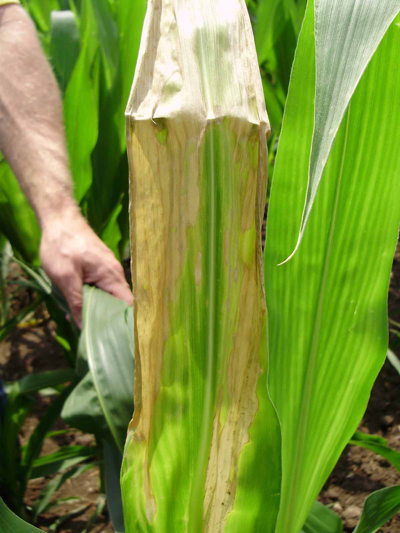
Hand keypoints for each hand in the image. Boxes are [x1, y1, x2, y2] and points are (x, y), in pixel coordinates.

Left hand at [40, 211, 132, 327]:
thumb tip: (83, 326)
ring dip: (100, 309)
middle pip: (119, 303)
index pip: (128, 305)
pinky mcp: (99, 267)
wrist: (59, 219)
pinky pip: (102, 288)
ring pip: (109, 296)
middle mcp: (114, 273)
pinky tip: (82, 307)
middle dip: (110, 319)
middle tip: (98, 337)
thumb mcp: (65, 277)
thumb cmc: (61, 246)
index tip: (120, 338)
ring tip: (89, 325)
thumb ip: (76, 302)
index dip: (126, 322)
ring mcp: (107, 269)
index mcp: (111, 276)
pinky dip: (95, 298)